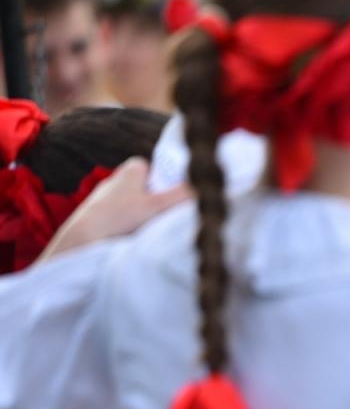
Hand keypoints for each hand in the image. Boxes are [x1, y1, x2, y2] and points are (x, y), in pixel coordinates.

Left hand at [38, 158, 188, 261]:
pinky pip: (116, 217)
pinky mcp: (92, 217)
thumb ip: (183, 195)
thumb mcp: (159, 206)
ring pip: (129, 203)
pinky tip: (128, 238)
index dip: (163, 182)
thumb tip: (208, 188)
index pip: (151, 168)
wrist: (82, 240)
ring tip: (144, 231)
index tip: (170, 198)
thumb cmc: (121, 217)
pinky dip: (123, 226)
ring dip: (137, 215)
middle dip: (152, 200)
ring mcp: (101, 199)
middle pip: (142, 187)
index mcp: (130, 170)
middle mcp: (114, 180)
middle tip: (162, 217)